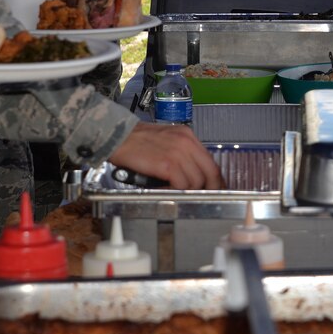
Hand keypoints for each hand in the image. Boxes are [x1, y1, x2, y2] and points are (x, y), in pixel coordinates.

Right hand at [110, 123, 224, 189]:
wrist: (117, 136)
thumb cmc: (136, 140)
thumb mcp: (165, 140)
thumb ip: (181, 153)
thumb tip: (191, 173)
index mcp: (187, 135)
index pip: (211, 161)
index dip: (215, 179)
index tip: (213, 189)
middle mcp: (186, 142)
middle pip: (210, 172)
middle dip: (209, 189)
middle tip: (202, 198)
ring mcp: (178, 153)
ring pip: (196, 181)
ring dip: (187, 191)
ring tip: (175, 192)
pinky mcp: (167, 164)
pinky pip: (181, 185)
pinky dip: (175, 192)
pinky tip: (166, 190)